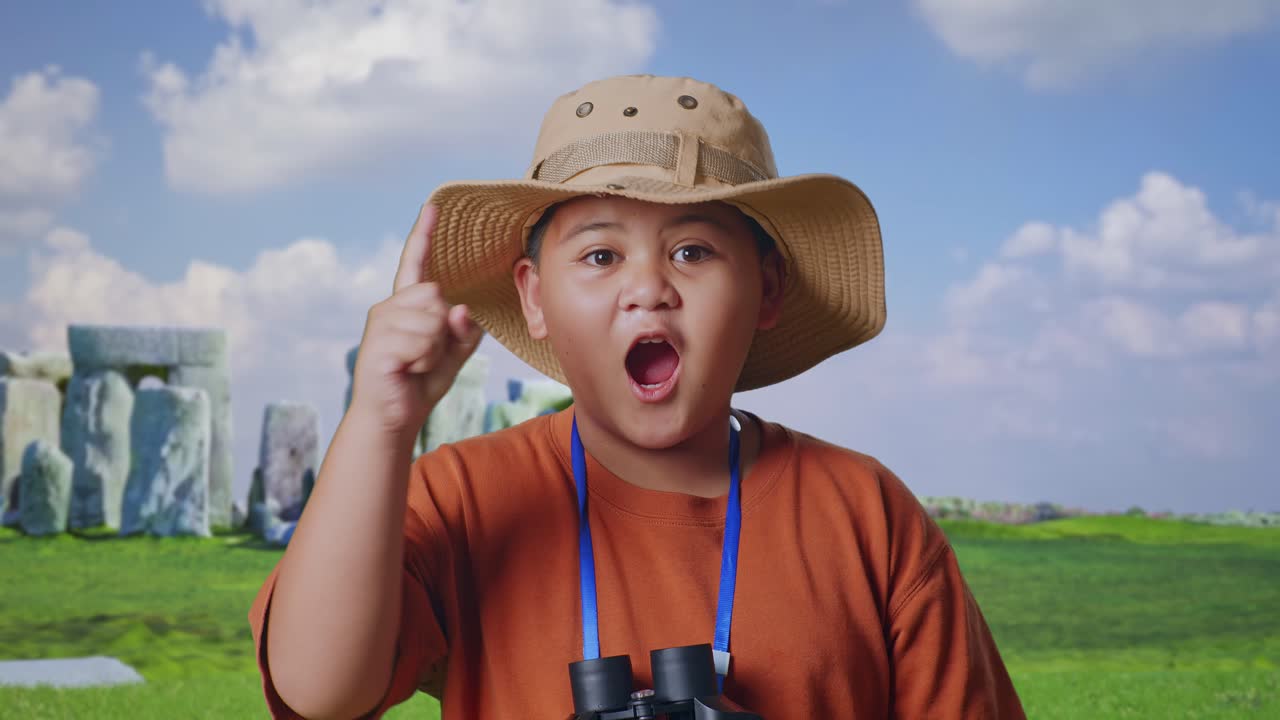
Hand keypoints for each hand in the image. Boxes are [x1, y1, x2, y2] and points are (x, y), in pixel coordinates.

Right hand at [348, 203, 484, 435]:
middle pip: (436, 295)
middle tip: (426, 355)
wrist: (392, 419)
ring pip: (432, 320)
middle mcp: (389, 308)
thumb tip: (461, 308)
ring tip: (416, 364)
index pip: (416, 264)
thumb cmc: (420, 383)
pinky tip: (408, 370)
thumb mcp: (454, 354)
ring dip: (435, 348)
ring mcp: (380, 324)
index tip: (433, 205)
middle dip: (443, 329)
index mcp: (407, 305)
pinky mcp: (378, 344)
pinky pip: (421, 342)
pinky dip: (425, 361)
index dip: (424, 235)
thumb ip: (465, 330)